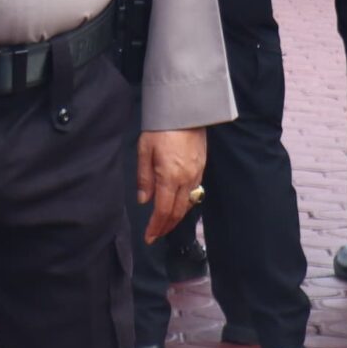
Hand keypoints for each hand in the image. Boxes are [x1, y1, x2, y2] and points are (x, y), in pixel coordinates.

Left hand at [135, 128, 207, 243]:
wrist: (185, 109)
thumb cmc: (160, 128)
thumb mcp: (144, 150)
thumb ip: (144, 178)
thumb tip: (144, 201)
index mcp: (170, 177)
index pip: (163, 210)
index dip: (156, 227)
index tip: (148, 238)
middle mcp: (186, 180)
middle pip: (178, 212)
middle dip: (166, 227)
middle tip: (156, 235)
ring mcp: (197, 174)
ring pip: (188, 204)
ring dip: (177, 218)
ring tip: (165, 224)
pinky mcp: (202, 167)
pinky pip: (195, 193)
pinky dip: (185, 204)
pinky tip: (178, 205)